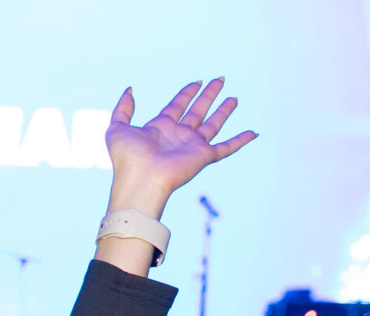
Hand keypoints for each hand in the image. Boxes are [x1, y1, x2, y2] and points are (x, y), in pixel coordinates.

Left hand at [104, 80, 256, 215]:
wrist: (140, 182)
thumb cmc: (127, 159)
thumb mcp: (117, 128)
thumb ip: (123, 108)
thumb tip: (129, 90)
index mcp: (160, 128)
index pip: (177, 106)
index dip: (186, 93)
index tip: (196, 82)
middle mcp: (178, 136)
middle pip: (197, 111)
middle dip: (208, 95)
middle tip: (220, 79)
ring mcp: (192, 147)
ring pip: (212, 124)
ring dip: (224, 110)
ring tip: (234, 98)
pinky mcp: (203, 157)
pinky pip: (226, 147)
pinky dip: (240, 140)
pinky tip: (253, 133)